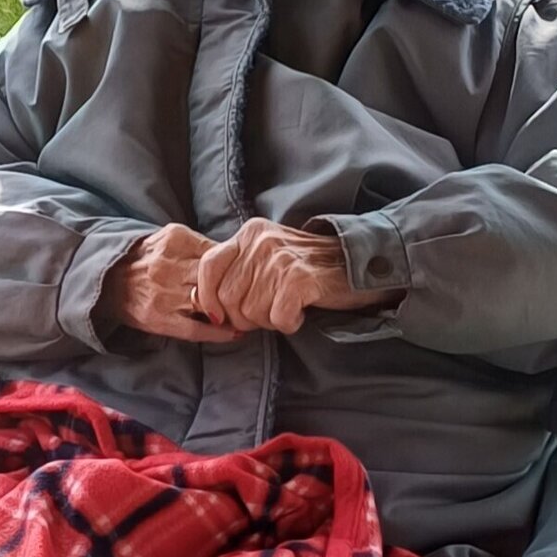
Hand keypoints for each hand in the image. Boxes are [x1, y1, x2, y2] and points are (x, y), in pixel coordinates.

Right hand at [103, 224, 241, 343]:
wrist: (106, 280)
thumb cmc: (145, 259)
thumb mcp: (168, 239)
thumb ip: (199, 245)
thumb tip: (236, 255)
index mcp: (175, 241)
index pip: (219, 254)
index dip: (239, 266)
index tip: (253, 274)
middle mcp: (170, 267)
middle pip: (218, 279)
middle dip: (239, 288)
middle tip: (258, 296)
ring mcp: (165, 295)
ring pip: (210, 303)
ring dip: (233, 311)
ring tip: (250, 314)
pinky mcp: (159, 319)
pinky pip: (197, 330)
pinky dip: (219, 333)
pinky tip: (235, 333)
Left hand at [195, 219, 394, 335]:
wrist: (358, 262)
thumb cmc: (308, 267)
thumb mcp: (266, 257)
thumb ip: (234, 273)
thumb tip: (198, 300)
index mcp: (249, 233)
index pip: (208, 268)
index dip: (208, 298)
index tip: (219, 316)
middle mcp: (261, 241)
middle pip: (228, 298)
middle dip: (245, 317)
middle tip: (270, 311)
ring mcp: (280, 259)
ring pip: (252, 312)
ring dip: (270, 320)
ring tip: (289, 307)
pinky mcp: (300, 279)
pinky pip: (278, 317)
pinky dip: (290, 322)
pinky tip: (301, 311)